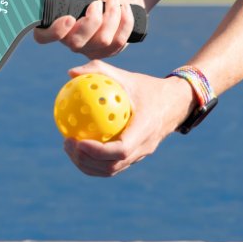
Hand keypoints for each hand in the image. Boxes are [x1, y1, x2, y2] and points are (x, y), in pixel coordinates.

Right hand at [34, 0, 143, 58]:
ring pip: (102, 41)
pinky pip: (118, 42)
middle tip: (97, 3)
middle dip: (92, 21)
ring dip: (112, 15)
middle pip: (76, 43)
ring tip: (114, 0)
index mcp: (58, 24)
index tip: (69, 18)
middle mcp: (70, 40)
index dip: (54, 32)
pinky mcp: (107, 52)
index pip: (43, 37)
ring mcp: (89, 49)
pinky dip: (125, 21)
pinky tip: (125, 8)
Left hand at [62, 60, 196, 176]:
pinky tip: (78, 147)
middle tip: (67, 143)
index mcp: (145, 129)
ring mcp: (140, 155)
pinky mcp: (135, 157)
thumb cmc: (147, 88)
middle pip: (112, 166)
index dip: (98, 151)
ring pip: (111, 170)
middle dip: (86, 160)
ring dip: (87, 164)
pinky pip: (112, 165)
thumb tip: (71, 73)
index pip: (121, 149)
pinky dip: (93, 162)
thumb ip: (99, 71)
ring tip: (69, 147)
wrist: (175, 103)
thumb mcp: (126, 76)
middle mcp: (144, 147)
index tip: (78, 141)